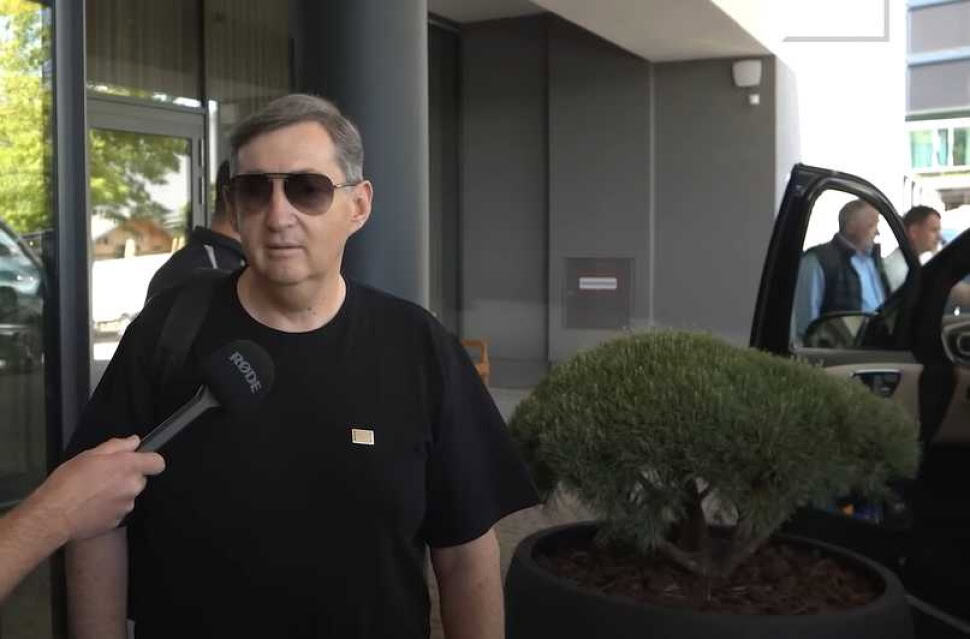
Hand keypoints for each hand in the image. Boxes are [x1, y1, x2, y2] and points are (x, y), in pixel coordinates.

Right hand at [24, 436, 164, 542]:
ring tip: (93, 493)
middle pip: (140, 479)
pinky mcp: (118, 522)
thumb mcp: (89, 455)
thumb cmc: (69, 481)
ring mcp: (126, 506)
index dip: (149, 460)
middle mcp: (133, 487)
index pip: (158, 463)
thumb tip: (134, 441)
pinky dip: (109, 508)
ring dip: (118, 493)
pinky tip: (91, 506)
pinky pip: (118, 510)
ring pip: (128, 495)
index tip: (136, 461)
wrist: (54, 515)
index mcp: (129, 467)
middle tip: (104, 476)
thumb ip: (117, 446)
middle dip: (127, 477)